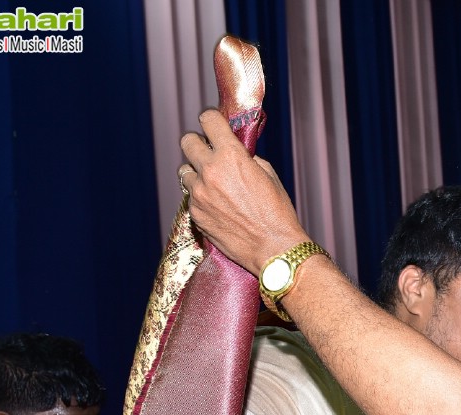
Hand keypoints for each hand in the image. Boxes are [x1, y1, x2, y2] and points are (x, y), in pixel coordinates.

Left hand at [180, 110, 306, 275]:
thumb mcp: (268, 174)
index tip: (214, 125)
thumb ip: (246, 157)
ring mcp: (199, 194)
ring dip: (196, 173)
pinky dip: (201, 198)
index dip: (212, 120)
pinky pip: (191, 197)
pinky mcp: (195, 214)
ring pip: (184, 171)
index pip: (208, 120)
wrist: (274, 249)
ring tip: (213, 184)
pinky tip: (218, 207)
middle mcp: (210, 171)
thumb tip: (234, 151)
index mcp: (231, 155)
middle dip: (198, 144)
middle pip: (187, 141)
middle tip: (209, 153)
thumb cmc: (277, 213)